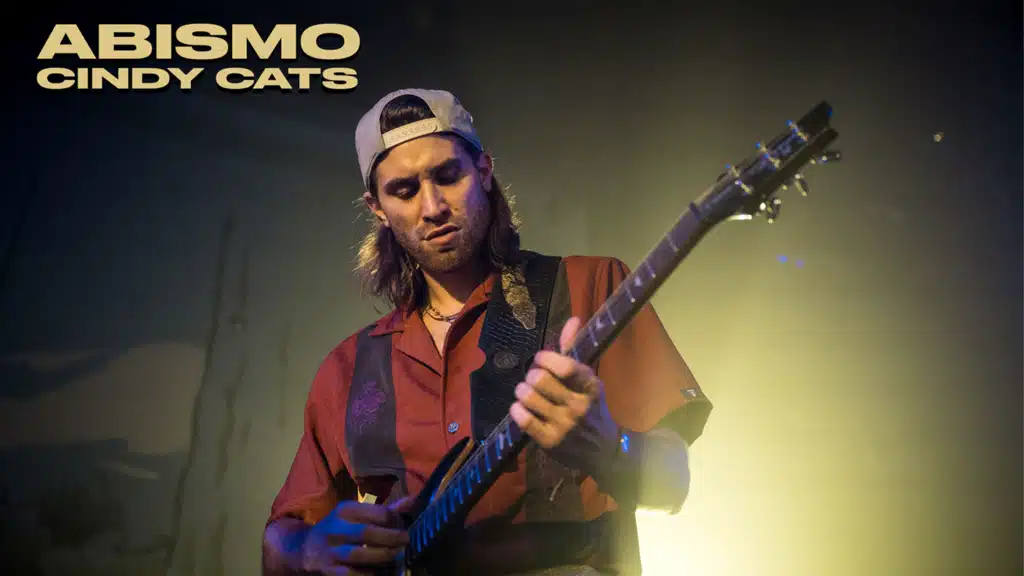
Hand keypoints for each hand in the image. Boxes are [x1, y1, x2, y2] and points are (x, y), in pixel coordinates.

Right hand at [300, 496, 413, 574]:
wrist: (305, 549)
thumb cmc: (340, 529)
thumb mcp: (357, 515)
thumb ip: (385, 510)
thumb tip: (414, 500)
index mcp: (345, 511)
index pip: (375, 511)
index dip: (393, 518)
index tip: (404, 524)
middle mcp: (335, 528)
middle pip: (367, 532)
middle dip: (391, 537)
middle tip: (406, 540)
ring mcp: (330, 551)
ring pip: (359, 555)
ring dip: (382, 556)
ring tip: (397, 555)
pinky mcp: (328, 570)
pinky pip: (351, 574)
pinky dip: (368, 574)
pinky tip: (378, 571)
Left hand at [509, 316, 619, 475]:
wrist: (603, 451)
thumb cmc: (592, 409)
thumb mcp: (587, 380)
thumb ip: (574, 350)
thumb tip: (573, 319)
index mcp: (590, 385)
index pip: (564, 365)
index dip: (545, 358)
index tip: (540, 359)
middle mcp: (579, 405)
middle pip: (540, 379)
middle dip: (530, 375)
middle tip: (532, 378)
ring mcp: (564, 425)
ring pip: (529, 397)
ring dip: (521, 391)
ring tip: (524, 392)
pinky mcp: (550, 441)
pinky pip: (524, 420)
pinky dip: (517, 410)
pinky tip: (520, 408)